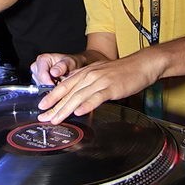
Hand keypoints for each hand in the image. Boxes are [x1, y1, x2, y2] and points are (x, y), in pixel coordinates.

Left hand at [37, 51, 160, 123]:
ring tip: (56, 119)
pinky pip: (96, 97)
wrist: (142, 64)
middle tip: (44, 117)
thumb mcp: (100, 75)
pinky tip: (79, 112)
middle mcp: (90, 75)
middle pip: (68, 92)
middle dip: (54, 106)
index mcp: (85, 72)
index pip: (64, 85)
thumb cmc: (122, 72)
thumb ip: (88, 85)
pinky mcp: (111, 87)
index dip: (52, 97)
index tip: (42, 107)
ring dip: (65, 109)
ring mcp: (100, 81)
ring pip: (78, 96)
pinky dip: (86, 105)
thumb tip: (77, 98)